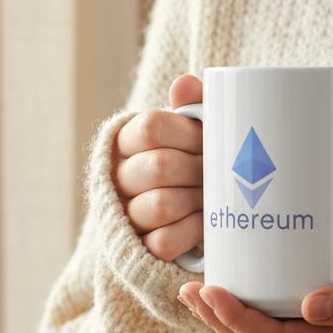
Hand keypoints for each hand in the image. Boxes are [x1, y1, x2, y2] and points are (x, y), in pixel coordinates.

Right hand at [112, 74, 203, 260]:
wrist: (182, 212)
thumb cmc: (189, 161)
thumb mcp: (190, 132)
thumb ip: (191, 106)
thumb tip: (186, 83)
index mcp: (126, 141)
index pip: (150, 127)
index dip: (188, 135)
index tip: (207, 141)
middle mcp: (118, 176)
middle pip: (160, 167)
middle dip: (197, 170)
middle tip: (215, 172)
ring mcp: (126, 214)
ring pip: (161, 205)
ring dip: (196, 201)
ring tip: (210, 198)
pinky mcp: (139, 248)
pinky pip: (164, 242)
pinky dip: (190, 232)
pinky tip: (204, 223)